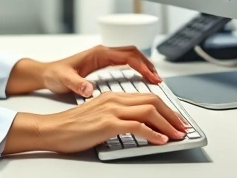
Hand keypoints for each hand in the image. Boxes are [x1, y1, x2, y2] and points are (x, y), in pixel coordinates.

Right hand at [3, 93, 186, 154]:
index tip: (176, 120)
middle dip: (172, 115)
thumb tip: (139, 126)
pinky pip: (137, 126)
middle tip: (182, 128)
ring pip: (148, 111)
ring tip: (176, 135)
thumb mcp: (100, 117)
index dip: (166, 109)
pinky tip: (160, 140)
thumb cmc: (73, 126)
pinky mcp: (107, 124)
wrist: (53, 129)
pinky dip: (153, 133)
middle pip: (152, 101)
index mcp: (113, 96)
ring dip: (167, 124)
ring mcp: (111, 110)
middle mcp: (114, 99)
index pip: (147, 97)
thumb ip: (118, 116)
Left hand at [43, 45, 163, 96]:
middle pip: (133, 53)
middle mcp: (103, 52)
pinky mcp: (102, 63)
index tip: (152, 77)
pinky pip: (125, 62)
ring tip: (155, 79)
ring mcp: (103, 56)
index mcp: (98, 54)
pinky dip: (136, 68)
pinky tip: (141, 79)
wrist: (46, 73)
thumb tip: (89, 89)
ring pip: (131, 56)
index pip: (127, 56)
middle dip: (147, 64)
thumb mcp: (64, 80)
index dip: (142, 66)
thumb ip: (76, 85)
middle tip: (158, 79)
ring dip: (144, 65)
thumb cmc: (55, 74)